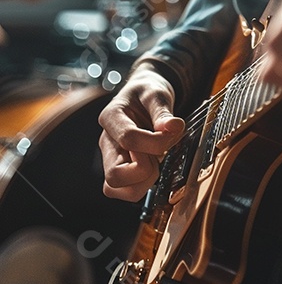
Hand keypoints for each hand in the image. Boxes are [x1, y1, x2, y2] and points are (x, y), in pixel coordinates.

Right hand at [98, 65, 184, 201]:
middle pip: (114, 175)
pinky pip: (123, 190)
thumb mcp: (157, 93)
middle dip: (144, 170)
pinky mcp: (119, 167)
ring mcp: (110, 157)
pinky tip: (152, 166)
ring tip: (155, 162)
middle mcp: (106, 141)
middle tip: (157, 155)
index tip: (170, 133)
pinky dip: (141, 186)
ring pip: (114, 189)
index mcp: (111, 117)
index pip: (128, 139)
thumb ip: (163, 111)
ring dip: (141, 183)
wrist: (142, 96)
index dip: (154, 142)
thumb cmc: (147, 94)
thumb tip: (173, 127)